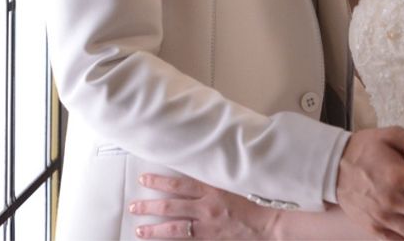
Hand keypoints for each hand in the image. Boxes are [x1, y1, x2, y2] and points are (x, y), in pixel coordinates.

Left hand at [129, 173, 275, 238]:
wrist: (269, 225)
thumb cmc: (253, 201)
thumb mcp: (232, 183)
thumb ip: (212, 178)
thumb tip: (192, 169)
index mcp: (212, 190)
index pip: (179, 184)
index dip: (159, 182)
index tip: (144, 180)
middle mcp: (207, 209)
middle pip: (171, 207)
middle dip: (150, 207)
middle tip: (134, 207)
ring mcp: (208, 228)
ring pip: (175, 229)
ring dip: (154, 230)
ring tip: (139, 230)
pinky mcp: (211, 240)